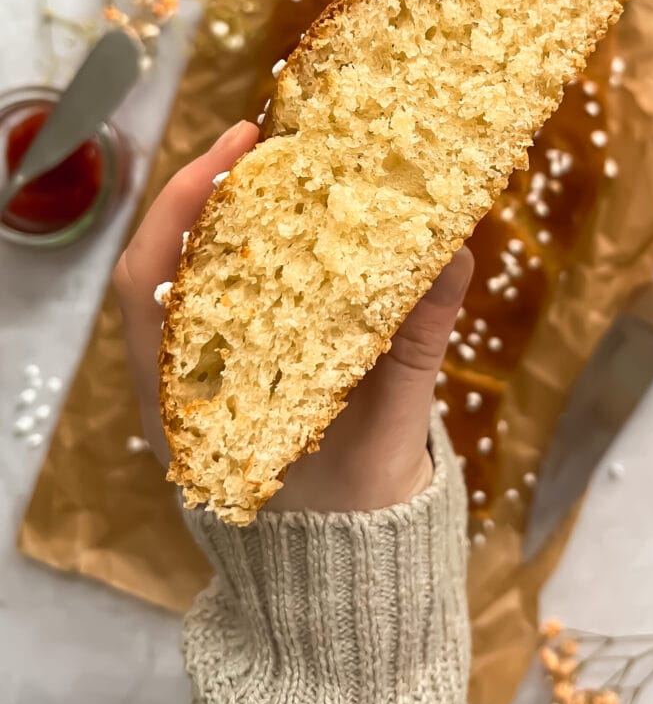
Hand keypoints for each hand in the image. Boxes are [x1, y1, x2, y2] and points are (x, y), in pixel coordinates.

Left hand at [114, 121, 472, 512]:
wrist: (349, 564)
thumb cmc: (354, 509)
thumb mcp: (387, 430)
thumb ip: (415, 343)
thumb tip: (451, 255)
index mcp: (189, 406)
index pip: (150, 286)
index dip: (181, 208)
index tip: (232, 152)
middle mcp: (185, 384)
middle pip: (171, 264)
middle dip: (213, 193)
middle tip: (267, 139)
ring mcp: (210, 375)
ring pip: (200, 276)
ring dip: (238, 216)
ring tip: (286, 164)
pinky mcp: (248, 368)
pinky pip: (242, 295)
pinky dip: (267, 250)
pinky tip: (304, 219)